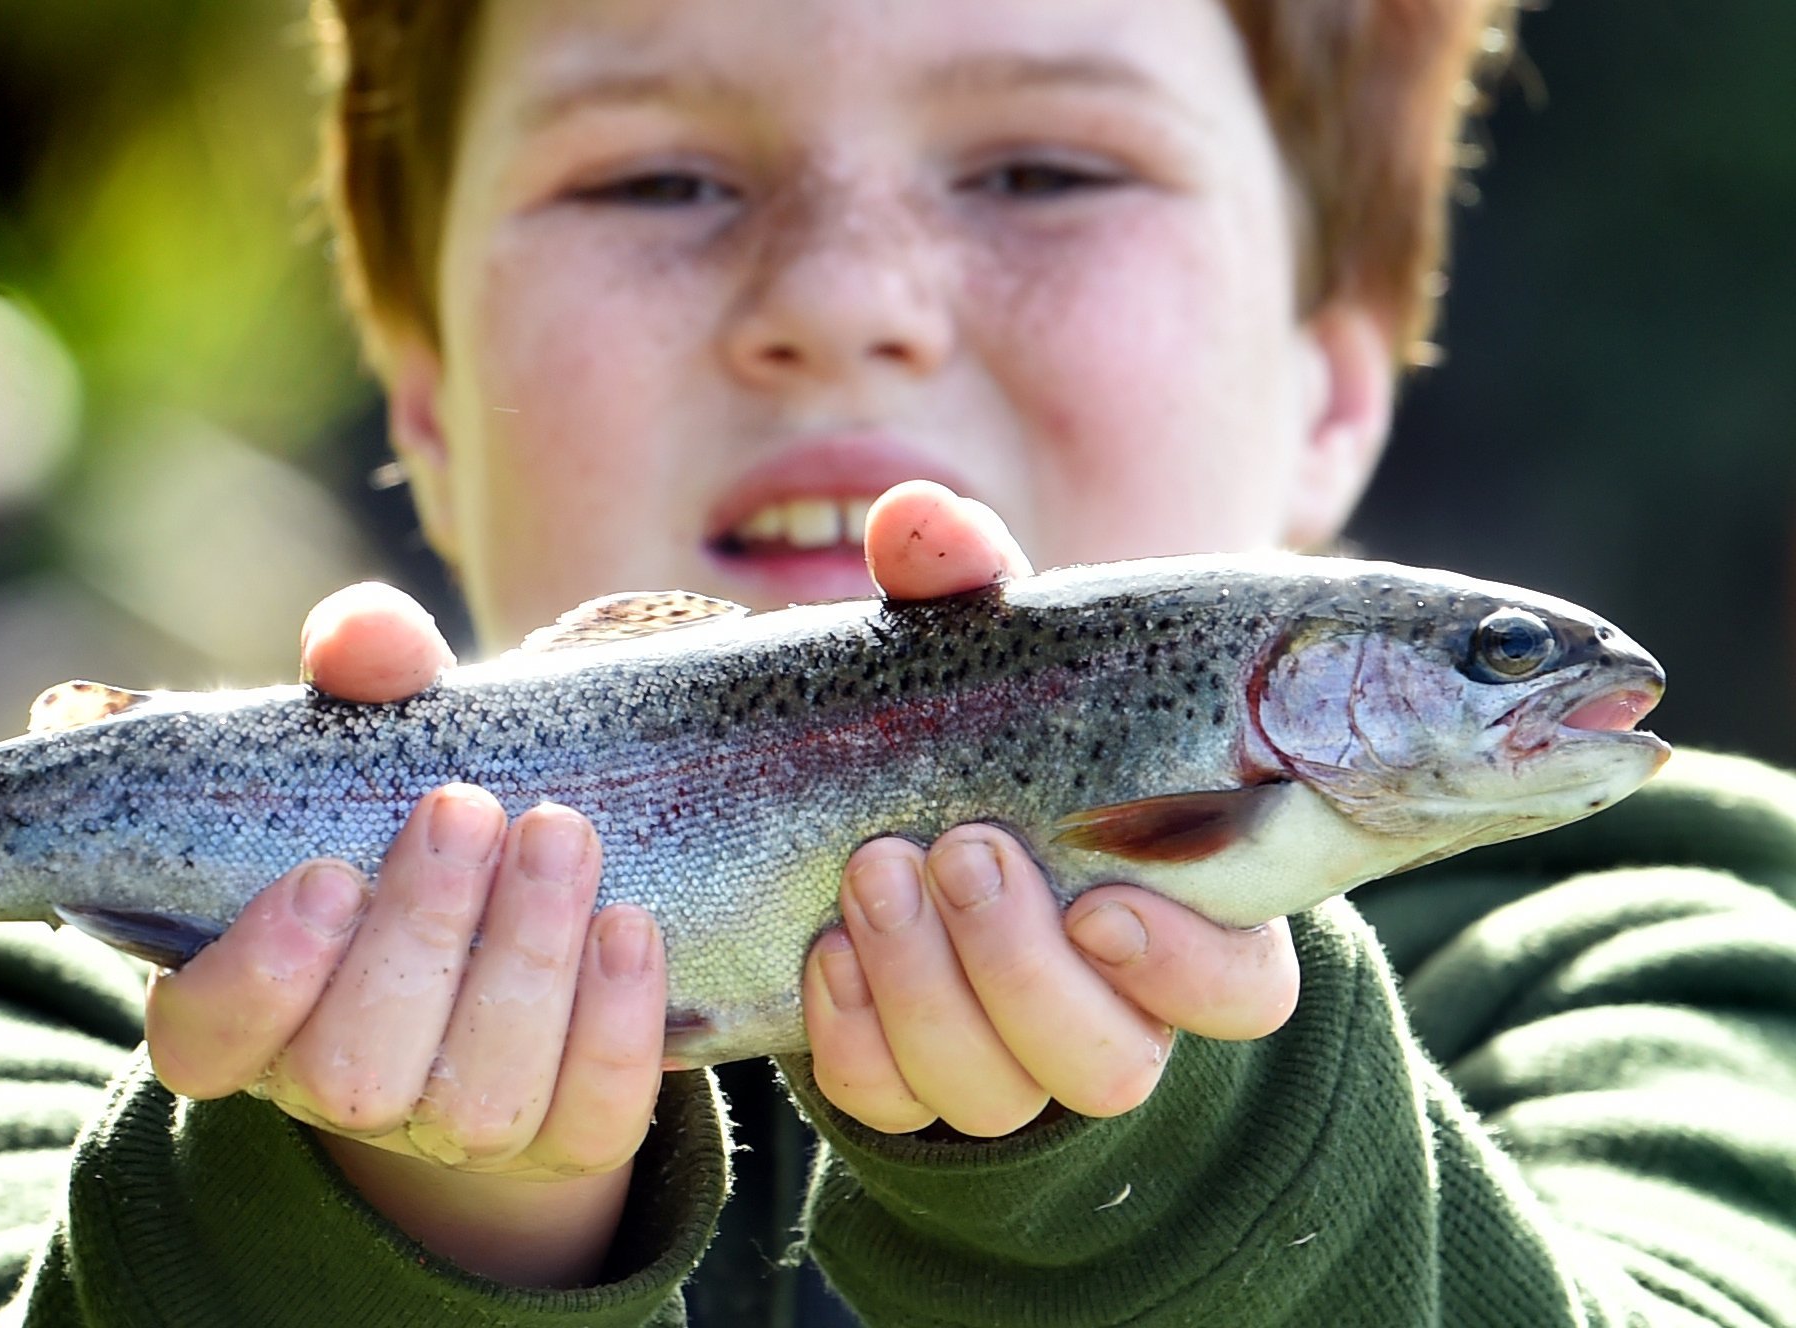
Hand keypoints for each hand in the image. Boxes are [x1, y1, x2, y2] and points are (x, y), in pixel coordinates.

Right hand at [146, 586, 667, 1287]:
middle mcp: (338, 1084)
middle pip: (351, 1071)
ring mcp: (451, 1129)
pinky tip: (628, 926)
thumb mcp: (384, 723)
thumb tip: (363, 640)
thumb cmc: (422, 798)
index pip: (204, 1041)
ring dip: (524, 961)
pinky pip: (587, 1125)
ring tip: (559, 835)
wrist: (536, 877)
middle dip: (419, 935)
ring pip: (475, 1103)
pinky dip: (613, 1026)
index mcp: (251, 1002)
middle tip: (467, 808)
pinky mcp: (562, 1144)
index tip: (324, 874)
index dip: (255, 978)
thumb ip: (363, 663)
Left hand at [803, 481, 1301, 1135]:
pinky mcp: (905, 1084)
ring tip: (873, 875)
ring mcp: (1004, 1060)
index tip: (1105, 906)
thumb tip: (920, 519)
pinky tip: (820, 952)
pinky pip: (888, 1102)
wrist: (865, 826)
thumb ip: (969, 589)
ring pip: (997, 1093)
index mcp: (1179, 914)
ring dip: (926, 992)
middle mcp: (1106, 1010)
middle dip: (1018, 962)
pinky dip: (850, 1033)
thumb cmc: (974, 738)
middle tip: (953, 850)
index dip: (1188, 969)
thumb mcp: (981, 659)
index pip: (1242, 990)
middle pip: (1108, 1062)